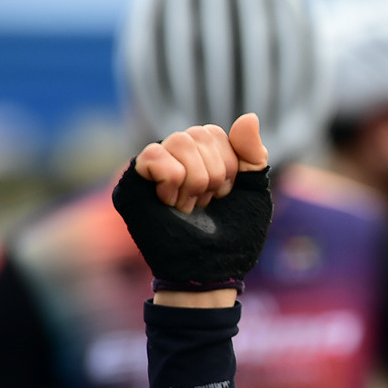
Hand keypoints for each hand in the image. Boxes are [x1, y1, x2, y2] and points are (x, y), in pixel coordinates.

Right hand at [113, 114, 274, 297]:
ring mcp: (154, 168)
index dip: (229, 167)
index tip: (224, 196)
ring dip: (194, 181)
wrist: (211, 272)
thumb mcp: (254, 193)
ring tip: (187, 207)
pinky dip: (171, 180)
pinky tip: (169, 202)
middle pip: (199, 134)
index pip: (217, 134)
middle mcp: (176, 157)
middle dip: (214, 176)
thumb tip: (248, 116)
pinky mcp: (133, 183)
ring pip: (179, 141)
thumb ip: (252, 155)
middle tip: (204, 205)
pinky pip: (152, 155)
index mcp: (204, 156)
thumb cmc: (234, 238)